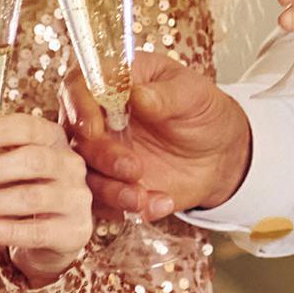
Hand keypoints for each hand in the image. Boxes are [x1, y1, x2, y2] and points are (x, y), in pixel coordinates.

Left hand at [0, 112, 92, 281]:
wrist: (52, 236)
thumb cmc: (25, 193)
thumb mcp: (11, 168)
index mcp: (54, 139)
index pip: (27, 127)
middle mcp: (71, 165)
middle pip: (31, 160)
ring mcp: (76, 199)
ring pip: (31, 197)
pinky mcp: (74, 231)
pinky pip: (35, 232)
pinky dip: (2, 230)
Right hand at [72, 52, 248, 220]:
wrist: (218, 153)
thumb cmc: (200, 111)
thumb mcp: (193, 94)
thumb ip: (166, 94)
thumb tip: (137, 94)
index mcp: (112, 83)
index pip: (77, 88)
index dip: (79, 108)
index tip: (93, 128)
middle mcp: (97, 119)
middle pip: (75, 137)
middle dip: (101, 156)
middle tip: (133, 168)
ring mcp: (100, 155)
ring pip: (84, 175)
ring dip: (110, 191)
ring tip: (141, 198)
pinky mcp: (110, 186)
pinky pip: (103, 204)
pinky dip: (127, 209)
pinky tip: (159, 204)